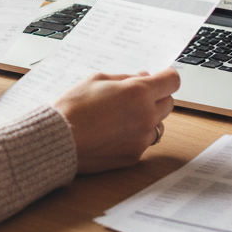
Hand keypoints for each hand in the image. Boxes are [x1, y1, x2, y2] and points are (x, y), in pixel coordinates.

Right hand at [52, 67, 178, 173]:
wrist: (59, 139)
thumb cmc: (74, 107)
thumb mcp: (98, 79)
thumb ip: (126, 78)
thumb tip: (144, 78)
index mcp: (139, 93)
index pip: (172, 80)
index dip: (166, 77)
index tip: (160, 77)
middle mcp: (147, 116)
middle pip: (169, 102)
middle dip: (156, 97)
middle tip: (135, 96)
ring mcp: (142, 138)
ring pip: (158, 124)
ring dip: (148, 117)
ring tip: (122, 116)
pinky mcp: (134, 155)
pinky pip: (144, 141)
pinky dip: (135, 135)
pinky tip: (114, 132)